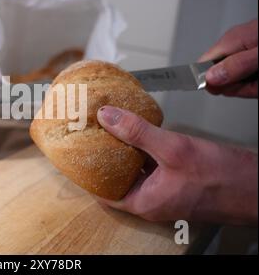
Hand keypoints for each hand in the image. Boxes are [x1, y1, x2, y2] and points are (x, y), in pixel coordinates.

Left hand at [96, 106, 257, 224]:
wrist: (254, 185)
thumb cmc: (221, 177)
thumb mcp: (172, 148)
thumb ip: (137, 132)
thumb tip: (107, 116)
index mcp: (144, 202)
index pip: (103, 193)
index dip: (87, 176)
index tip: (77, 158)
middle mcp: (151, 200)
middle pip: (117, 180)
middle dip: (104, 161)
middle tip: (91, 140)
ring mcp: (163, 192)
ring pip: (134, 173)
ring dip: (123, 154)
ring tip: (109, 133)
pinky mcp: (175, 182)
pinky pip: (150, 168)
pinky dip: (142, 153)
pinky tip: (139, 135)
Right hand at [199, 19, 257, 97]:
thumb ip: (236, 65)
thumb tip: (209, 77)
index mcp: (231, 40)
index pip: (202, 65)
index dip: (211, 81)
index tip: (226, 88)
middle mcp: (236, 47)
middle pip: (221, 78)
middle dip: (240, 87)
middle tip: (257, 83)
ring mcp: (247, 55)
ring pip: (238, 82)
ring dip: (253, 87)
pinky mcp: (254, 61)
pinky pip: (251, 80)